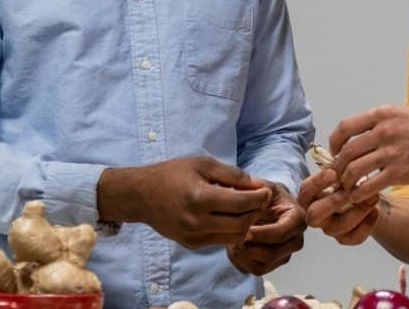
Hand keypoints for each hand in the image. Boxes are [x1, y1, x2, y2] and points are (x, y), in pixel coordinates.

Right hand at [97, 156, 271, 248]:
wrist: (141, 195)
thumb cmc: (172, 174)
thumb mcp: (203, 164)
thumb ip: (232, 175)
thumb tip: (256, 185)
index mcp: (200, 198)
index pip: (241, 203)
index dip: (259, 198)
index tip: (266, 191)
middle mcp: (197, 222)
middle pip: (241, 224)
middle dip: (255, 212)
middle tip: (259, 201)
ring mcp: (194, 236)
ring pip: (234, 237)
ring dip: (245, 225)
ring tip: (246, 209)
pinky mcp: (191, 244)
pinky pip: (220, 240)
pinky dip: (230, 231)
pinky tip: (229, 217)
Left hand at [227, 182, 306, 274]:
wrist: (267, 207)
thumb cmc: (266, 196)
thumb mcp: (264, 186)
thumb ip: (258, 188)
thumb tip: (252, 194)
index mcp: (298, 219)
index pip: (280, 233)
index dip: (260, 234)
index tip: (244, 230)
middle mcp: (295, 240)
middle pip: (270, 254)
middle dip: (247, 247)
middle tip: (232, 235)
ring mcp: (285, 255)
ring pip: (261, 266)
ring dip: (241, 256)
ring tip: (231, 239)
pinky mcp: (273, 265)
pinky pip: (254, 270)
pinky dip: (240, 261)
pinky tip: (234, 246)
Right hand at [298, 169, 382, 245]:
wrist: (365, 196)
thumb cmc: (350, 181)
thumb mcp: (343, 171)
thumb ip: (339, 168)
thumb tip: (343, 156)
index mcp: (311, 195)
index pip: (306, 191)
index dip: (317, 183)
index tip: (333, 173)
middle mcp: (316, 214)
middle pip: (314, 215)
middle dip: (334, 202)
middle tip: (351, 191)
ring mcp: (329, 228)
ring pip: (337, 227)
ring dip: (357, 211)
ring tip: (372, 197)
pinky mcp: (344, 238)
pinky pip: (353, 238)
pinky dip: (367, 225)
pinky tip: (375, 211)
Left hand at [329, 105, 408, 202]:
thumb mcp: (404, 114)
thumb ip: (381, 122)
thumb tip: (360, 133)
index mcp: (382, 114)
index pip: (345, 127)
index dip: (334, 142)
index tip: (336, 152)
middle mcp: (383, 131)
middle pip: (346, 151)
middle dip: (338, 167)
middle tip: (339, 175)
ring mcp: (391, 152)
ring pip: (353, 170)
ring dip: (346, 182)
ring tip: (348, 188)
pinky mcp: (400, 172)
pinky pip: (369, 185)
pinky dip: (359, 193)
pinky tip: (360, 196)